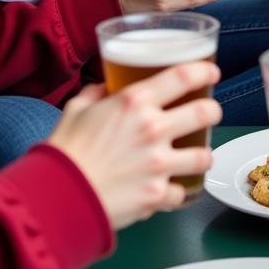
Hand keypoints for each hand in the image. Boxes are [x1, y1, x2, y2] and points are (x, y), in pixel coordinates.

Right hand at [47, 61, 221, 229]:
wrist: (56, 196)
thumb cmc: (64, 150)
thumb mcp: (77, 109)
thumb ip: (96, 94)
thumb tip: (104, 88)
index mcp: (135, 102)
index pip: (184, 76)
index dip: (204, 71)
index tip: (210, 72)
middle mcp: (153, 128)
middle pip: (206, 112)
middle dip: (212, 110)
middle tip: (209, 112)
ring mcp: (159, 163)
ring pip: (204, 156)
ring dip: (203, 154)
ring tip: (198, 154)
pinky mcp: (157, 195)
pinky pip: (181, 192)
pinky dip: (176, 191)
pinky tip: (169, 188)